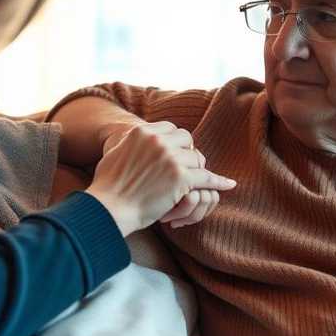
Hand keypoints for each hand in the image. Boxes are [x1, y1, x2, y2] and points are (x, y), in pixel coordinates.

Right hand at [86, 122, 235, 236]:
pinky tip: (228, 185)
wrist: (110, 207)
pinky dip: (218, 182)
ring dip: (196, 171)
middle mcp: (158, 141)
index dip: (176, 143)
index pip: (172, 129)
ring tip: (191, 182)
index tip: (175, 155)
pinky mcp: (181, 178)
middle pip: (187, 140)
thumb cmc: (108, 186)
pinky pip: (207, 178)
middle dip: (188, 154)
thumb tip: (134, 133)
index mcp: (143, 132)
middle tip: (185, 169)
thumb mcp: (115, 152)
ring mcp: (171, 158)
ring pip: (197, 159)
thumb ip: (130, 142)